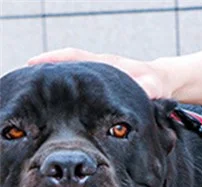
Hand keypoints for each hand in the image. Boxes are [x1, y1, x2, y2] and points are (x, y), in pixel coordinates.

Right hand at [27, 48, 169, 98]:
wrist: (162, 83)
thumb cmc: (156, 85)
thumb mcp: (153, 88)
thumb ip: (147, 90)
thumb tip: (140, 92)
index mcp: (107, 64)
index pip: (75, 56)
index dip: (54, 59)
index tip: (34, 63)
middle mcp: (99, 66)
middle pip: (67, 63)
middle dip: (48, 69)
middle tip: (27, 80)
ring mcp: (98, 74)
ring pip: (72, 74)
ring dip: (57, 81)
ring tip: (37, 94)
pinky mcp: (100, 84)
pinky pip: (80, 85)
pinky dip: (69, 91)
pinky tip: (59, 104)